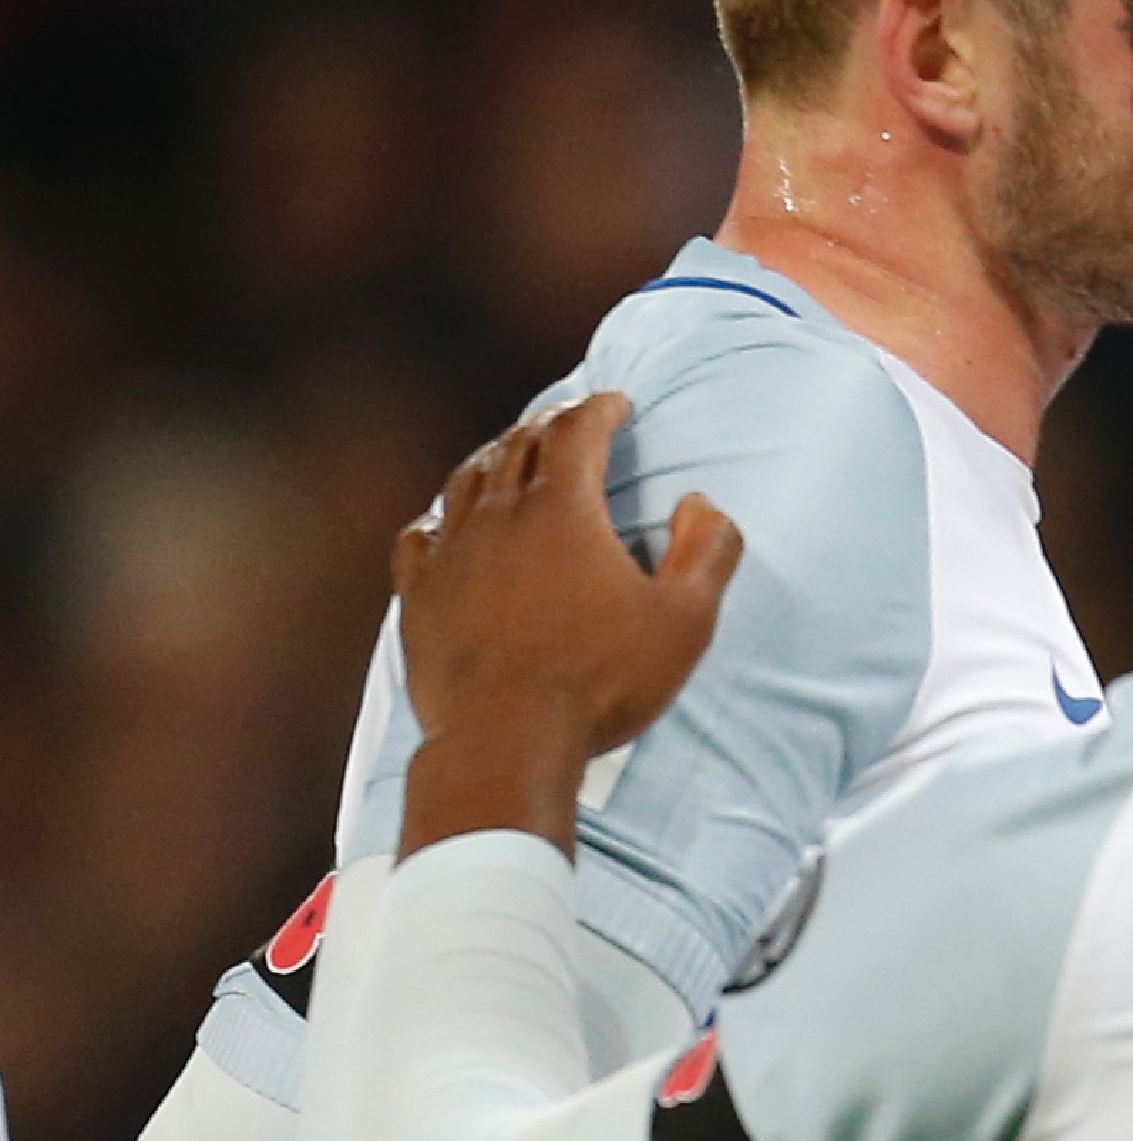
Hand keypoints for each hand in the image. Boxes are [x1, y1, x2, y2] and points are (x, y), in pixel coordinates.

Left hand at [391, 394, 742, 854]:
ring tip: (510, 459)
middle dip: (549, 427)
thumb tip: (703, 504)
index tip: (617, 402)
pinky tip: (446, 526)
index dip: (599, 409)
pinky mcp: (420, 595)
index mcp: (564, 511)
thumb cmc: (604, 679)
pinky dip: (440, 518)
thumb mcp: (685, 620)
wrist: (506, 738)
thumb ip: (706, 552)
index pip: (577, 433)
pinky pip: (420, 536)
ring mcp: (452, 554)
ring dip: (494, 460)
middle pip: (518, 446)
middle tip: (569, 425)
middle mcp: (500, 516)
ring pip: (467, 482)